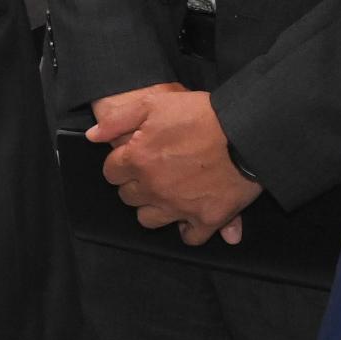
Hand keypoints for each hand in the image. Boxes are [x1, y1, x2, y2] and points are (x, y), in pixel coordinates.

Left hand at [88, 83, 254, 243]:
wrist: (247, 130)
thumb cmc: (203, 113)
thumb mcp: (155, 102)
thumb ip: (118, 119)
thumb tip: (93, 136)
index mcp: (137, 159)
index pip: (112, 173)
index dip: (123, 164)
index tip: (135, 158)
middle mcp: (153, 187)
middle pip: (129, 197)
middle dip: (137, 185)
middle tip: (155, 172)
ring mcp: (179, 207)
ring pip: (150, 220)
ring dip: (156, 208)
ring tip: (169, 193)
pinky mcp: (207, 219)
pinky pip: (189, 237)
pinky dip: (189, 229)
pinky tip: (192, 215)